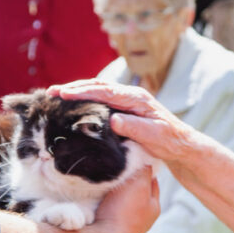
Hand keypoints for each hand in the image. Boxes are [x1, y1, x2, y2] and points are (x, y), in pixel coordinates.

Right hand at [48, 80, 192, 162]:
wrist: (182, 146)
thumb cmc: (170, 141)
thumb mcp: (154, 136)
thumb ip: (134, 128)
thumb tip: (112, 120)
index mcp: (136, 98)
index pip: (105, 92)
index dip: (83, 92)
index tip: (63, 94)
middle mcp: (130, 95)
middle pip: (98, 86)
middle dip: (73, 88)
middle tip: (51, 92)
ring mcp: (127, 101)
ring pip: (98, 91)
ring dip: (77, 92)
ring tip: (56, 95)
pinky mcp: (125, 109)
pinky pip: (101, 100)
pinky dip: (85, 99)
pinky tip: (73, 105)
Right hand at [84, 166, 159, 232]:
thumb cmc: (124, 210)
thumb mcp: (139, 184)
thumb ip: (145, 171)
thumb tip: (146, 162)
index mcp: (154, 208)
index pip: (153, 183)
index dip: (145, 170)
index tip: (136, 159)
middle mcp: (143, 220)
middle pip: (138, 193)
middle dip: (131, 182)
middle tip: (121, 169)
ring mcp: (127, 227)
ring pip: (124, 202)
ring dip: (118, 193)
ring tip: (108, 181)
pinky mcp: (111, 231)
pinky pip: (111, 211)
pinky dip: (108, 202)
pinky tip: (100, 197)